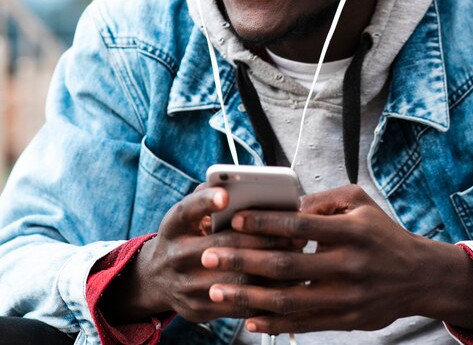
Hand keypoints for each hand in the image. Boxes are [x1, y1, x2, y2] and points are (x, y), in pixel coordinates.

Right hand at [100, 183, 297, 324]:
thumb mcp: (187, 213)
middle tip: (293, 232)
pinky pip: (237, 305)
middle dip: (262, 238)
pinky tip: (286, 281)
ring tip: (296, 254)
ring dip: (270, 267)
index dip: (206, 202)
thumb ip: (209, 195)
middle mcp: (174, 256)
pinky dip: (265, 293)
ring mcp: (185, 286)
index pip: (187, 210)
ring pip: (234, 278)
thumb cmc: (185, 234)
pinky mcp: (198, 310)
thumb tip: (239, 183)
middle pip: (221, 246)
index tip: (225, 195)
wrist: (155, 278)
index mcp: (173, 225)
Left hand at [203, 185, 472, 334]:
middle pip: (286, 266)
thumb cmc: (382, 232)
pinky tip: (248, 319)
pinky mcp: (345, 321)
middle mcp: (348, 265)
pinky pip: (304, 324)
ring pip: (289, 300)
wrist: (418, 276)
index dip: (265, 223)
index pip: (299, 226)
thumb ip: (324, 200)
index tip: (235, 221)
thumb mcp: (360, 202)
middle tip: (209, 256)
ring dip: (249, 297)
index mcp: (351, 231)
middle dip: (243, 261)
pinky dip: (273, 323)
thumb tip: (288, 207)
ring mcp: (346, 297)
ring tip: (217, 291)